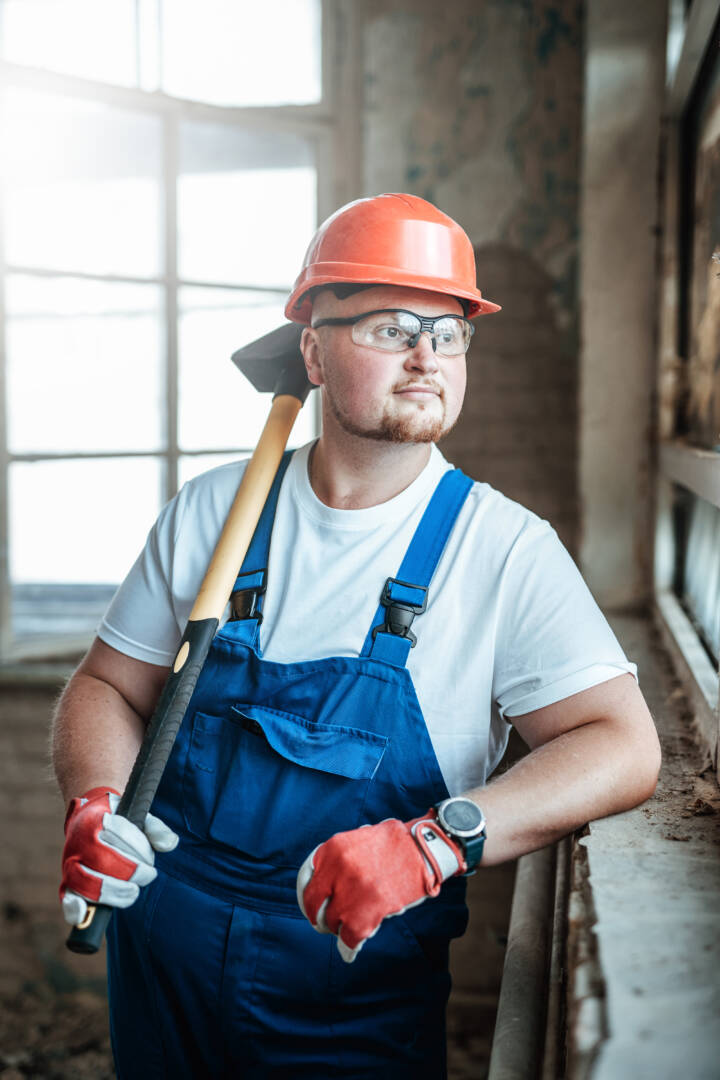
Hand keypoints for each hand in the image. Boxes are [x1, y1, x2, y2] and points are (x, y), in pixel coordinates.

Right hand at [59, 787, 178, 926]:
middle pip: (105, 862)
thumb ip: (156, 828)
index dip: (141, 848)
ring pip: (88, 882)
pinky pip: (66, 897)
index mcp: (96, 819)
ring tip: (133, 892)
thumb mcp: (138, 817)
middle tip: (147, 875)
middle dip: (132, 872)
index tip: (151, 859)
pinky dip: (73, 909)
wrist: (86, 820)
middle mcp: (79, 841)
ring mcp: (71, 862)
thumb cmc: (118, 822)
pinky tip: (83, 915)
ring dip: (114, 892)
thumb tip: (169, 844)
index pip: (120, 833)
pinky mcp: (68, 882)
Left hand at [296, 811, 465, 962]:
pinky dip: (349, 947)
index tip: (311, 908)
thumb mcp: (358, 839)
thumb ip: (338, 860)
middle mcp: (338, 868)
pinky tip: (350, 951)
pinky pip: (349, 937)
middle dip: (318, 918)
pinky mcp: (369, 910)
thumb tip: (324, 886)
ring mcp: (352, 890)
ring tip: (348, 930)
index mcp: (333, 849)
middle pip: (314, 904)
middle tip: (323, 925)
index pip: (306, 879)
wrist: (423, 848)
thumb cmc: (394, 845)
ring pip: (333, 921)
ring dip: (339, 929)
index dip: (306, 898)